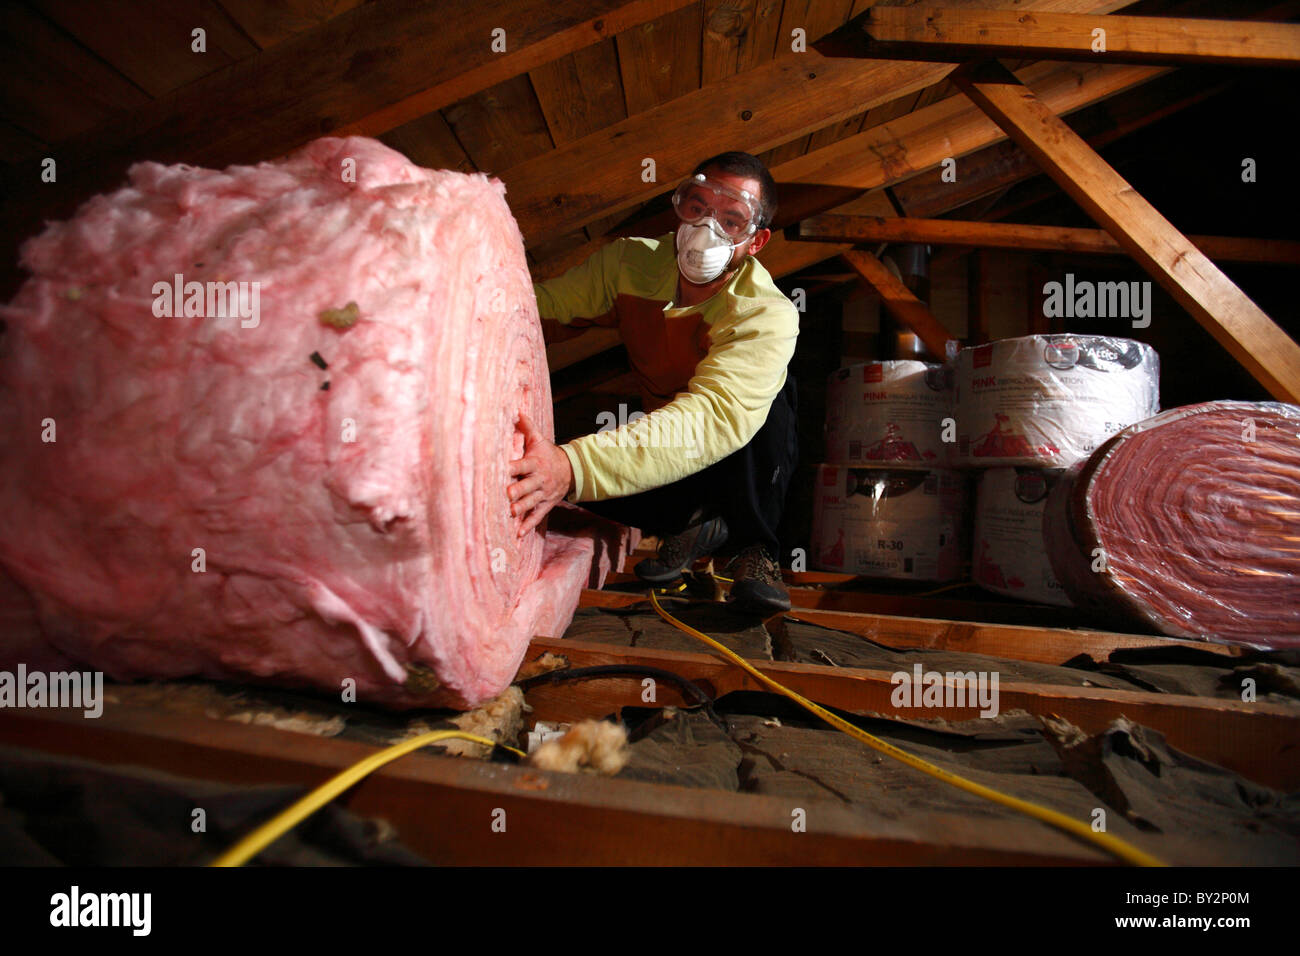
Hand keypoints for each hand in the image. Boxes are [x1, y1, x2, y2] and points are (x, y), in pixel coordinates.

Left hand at [507, 413, 573, 536]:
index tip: (501, 469)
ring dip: (521, 508)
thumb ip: (527, 426)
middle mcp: (538, 480)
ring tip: (510, 513)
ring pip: (531, 502)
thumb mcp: (539, 440)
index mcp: (534, 463)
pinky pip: (537, 517)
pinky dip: (528, 525)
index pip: (522, 465)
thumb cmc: (548, 454)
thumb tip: (516, 410)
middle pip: (527, 486)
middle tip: (507, 494)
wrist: (571, 470)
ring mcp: (542, 494)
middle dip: (517, 490)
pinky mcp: (545, 505)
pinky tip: (518, 534)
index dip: (512, 467)